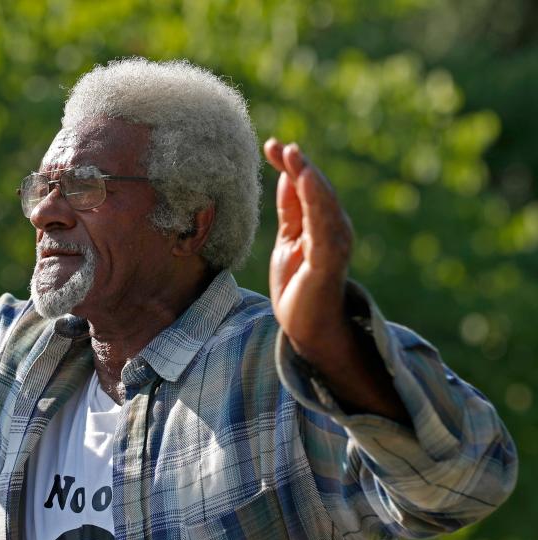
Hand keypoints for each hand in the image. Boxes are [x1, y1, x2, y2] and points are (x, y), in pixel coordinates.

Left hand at [263, 138, 355, 361]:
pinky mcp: (328, 260)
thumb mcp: (288, 239)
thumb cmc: (298, 284)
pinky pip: (323, 226)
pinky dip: (317, 202)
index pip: (307, 187)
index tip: (270, 145)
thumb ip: (290, 210)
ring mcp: (334, 244)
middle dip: (299, 166)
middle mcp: (335, 229)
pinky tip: (307, 183)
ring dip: (309, 178)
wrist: (307, 326)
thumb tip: (285, 176)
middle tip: (281, 145)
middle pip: (318, 190)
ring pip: (323, 203)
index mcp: (323, 223)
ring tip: (295, 156)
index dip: (291, 165)